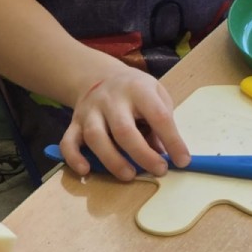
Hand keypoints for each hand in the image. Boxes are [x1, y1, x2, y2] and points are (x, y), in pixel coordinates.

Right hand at [58, 66, 189, 179]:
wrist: (99, 75)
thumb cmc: (135, 90)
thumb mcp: (156, 94)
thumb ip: (162, 119)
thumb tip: (163, 152)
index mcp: (139, 89)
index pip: (158, 115)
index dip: (172, 140)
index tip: (183, 160)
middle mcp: (112, 99)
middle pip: (124, 129)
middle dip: (142, 154)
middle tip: (159, 170)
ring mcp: (90, 111)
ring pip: (95, 137)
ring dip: (112, 160)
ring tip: (129, 175)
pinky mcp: (74, 123)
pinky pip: (68, 142)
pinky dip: (74, 158)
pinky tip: (86, 171)